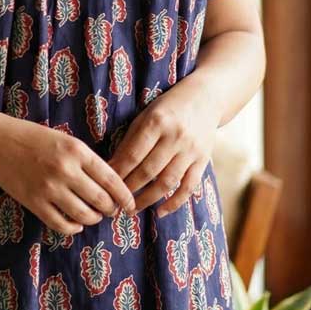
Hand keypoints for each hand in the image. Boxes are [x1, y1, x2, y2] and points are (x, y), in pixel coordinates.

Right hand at [0, 114, 135, 234]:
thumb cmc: (34, 138)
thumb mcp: (66, 140)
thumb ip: (86, 160)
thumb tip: (110, 185)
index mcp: (77, 151)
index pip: (111, 179)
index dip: (125, 196)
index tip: (130, 205)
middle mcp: (66, 170)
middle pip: (101, 201)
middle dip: (110, 209)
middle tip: (110, 210)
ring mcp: (49, 188)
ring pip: (84, 215)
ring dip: (93, 219)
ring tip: (93, 216)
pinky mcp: (34, 202)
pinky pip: (61, 224)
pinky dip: (73, 228)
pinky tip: (76, 223)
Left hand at [106, 77, 221, 216]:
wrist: (206, 97)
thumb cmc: (167, 107)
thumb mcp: (146, 115)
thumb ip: (131, 139)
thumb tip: (111, 167)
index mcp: (157, 121)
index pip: (132, 154)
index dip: (117, 173)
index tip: (104, 185)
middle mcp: (175, 136)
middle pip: (148, 171)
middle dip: (129, 189)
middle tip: (114, 202)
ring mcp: (191, 150)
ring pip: (167, 182)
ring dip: (147, 199)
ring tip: (132, 208)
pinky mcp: (203, 160)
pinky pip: (189, 187)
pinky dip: (175, 202)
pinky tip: (160, 212)